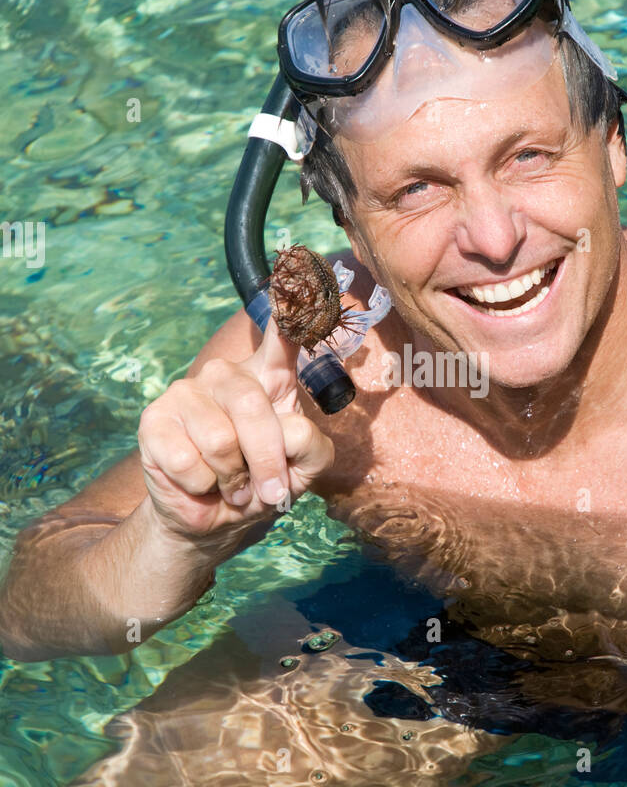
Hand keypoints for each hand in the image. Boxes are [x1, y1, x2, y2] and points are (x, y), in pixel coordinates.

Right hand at [137, 318, 333, 540]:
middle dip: (267, 461)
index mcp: (270, 376)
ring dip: (232, 479)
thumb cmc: (261, 484)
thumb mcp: (303, 470)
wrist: (213, 519)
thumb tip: (288, 430)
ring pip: (222, 440)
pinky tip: (200, 482)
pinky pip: (188, 460)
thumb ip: (312, 448)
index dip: (290, 307)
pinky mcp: (155, 418)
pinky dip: (202, 486)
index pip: (283, 333)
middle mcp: (228, 374)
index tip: (297, 267)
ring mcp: (188, 392)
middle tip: (268, 491)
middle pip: (254, 406)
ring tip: (231, 484)